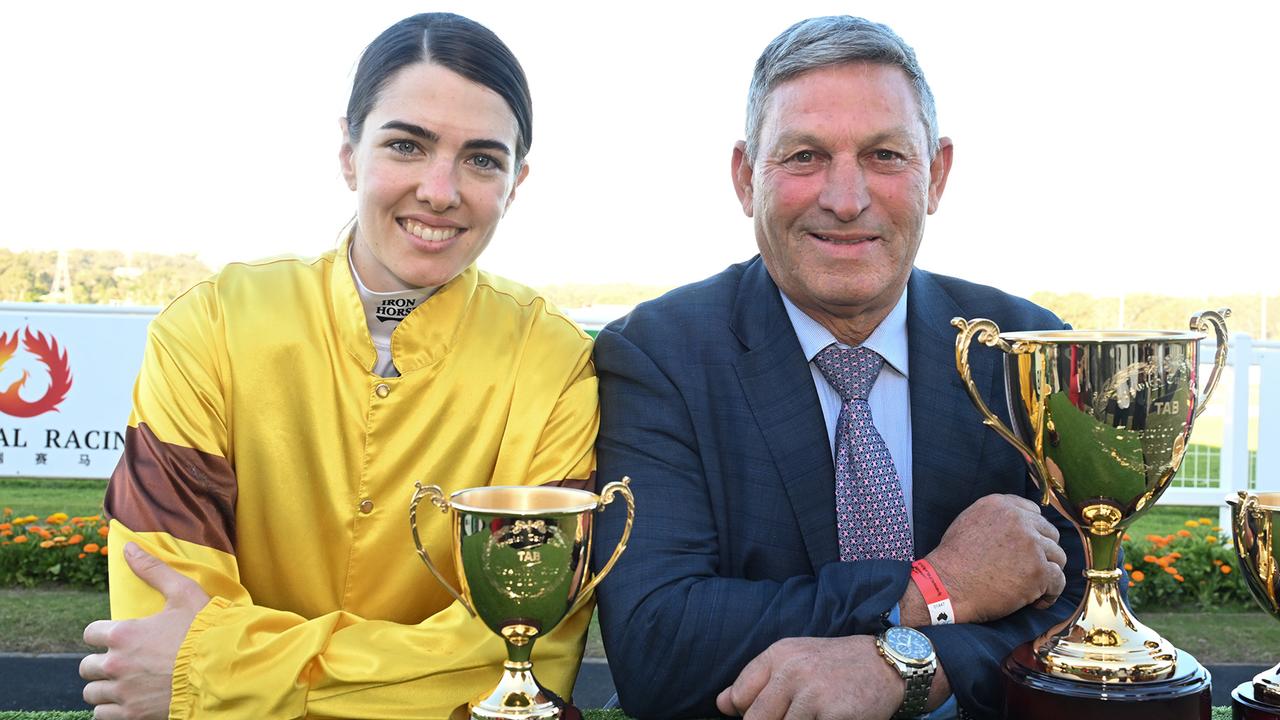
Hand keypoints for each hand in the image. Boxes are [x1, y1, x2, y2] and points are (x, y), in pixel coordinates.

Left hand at [80, 543, 210, 719]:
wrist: (224, 670)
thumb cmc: (205, 631)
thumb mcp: (183, 593)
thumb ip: (153, 570)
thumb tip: (128, 547)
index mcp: (123, 634)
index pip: (90, 633)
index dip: (103, 633)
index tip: (117, 636)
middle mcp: (116, 664)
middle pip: (86, 666)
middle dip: (101, 663)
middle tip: (123, 661)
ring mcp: (123, 692)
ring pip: (92, 693)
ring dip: (104, 687)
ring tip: (124, 682)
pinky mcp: (132, 715)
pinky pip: (101, 715)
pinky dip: (110, 709)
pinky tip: (127, 700)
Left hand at [715, 636, 901, 719]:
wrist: (889, 664)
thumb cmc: (836, 666)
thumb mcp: (795, 660)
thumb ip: (756, 681)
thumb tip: (721, 703)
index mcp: (778, 654)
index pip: (738, 697)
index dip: (747, 714)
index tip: (768, 714)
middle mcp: (792, 670)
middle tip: (794, 715)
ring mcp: (812, 692)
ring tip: (813, 715)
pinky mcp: (832, 714)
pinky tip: (826, 718)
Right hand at [922, 494, 1066, 623]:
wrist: (946, 586)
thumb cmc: (953, 560)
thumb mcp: (968, 522)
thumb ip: (996, 517)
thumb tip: (1020, 524)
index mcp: (1000, 505)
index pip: (1034, 512)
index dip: (1033, 532)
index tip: (1026, 548)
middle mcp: (1019, 520)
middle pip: (1050, 533)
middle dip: (1043, 552)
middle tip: (1029, 569)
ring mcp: (1031, 545)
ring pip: (1057, 557)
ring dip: (1047, 572)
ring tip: (1032, 587)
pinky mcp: (1038, 571)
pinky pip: (1058, 581)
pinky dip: (1050, 593)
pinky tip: (1036, 601)